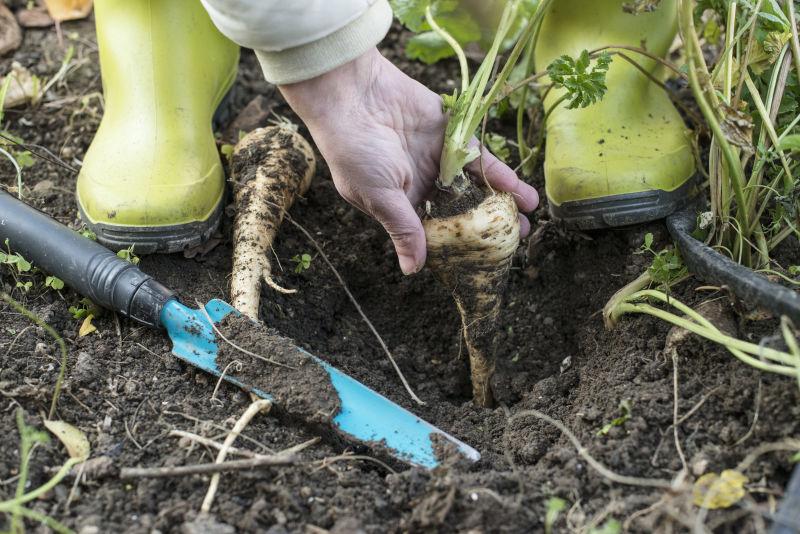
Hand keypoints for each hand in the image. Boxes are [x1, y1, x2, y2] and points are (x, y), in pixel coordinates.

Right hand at [280, 48, 538, 273]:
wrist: (354, 94)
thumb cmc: (355, 151)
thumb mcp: (379, 197)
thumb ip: (404, 230)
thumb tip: (412, 271)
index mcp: (400, 205)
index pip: (435, 231)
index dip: (458, 246)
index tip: (482, 262)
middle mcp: (423, 185)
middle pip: (461, 211)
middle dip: (486, 227)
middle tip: (513, 245)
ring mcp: (439, 160)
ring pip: (476, 188)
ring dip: (502, 204)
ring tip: (528, 223)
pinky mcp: (453, 136)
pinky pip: (481, 161)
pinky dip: (502, 176)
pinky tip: (523, 194)